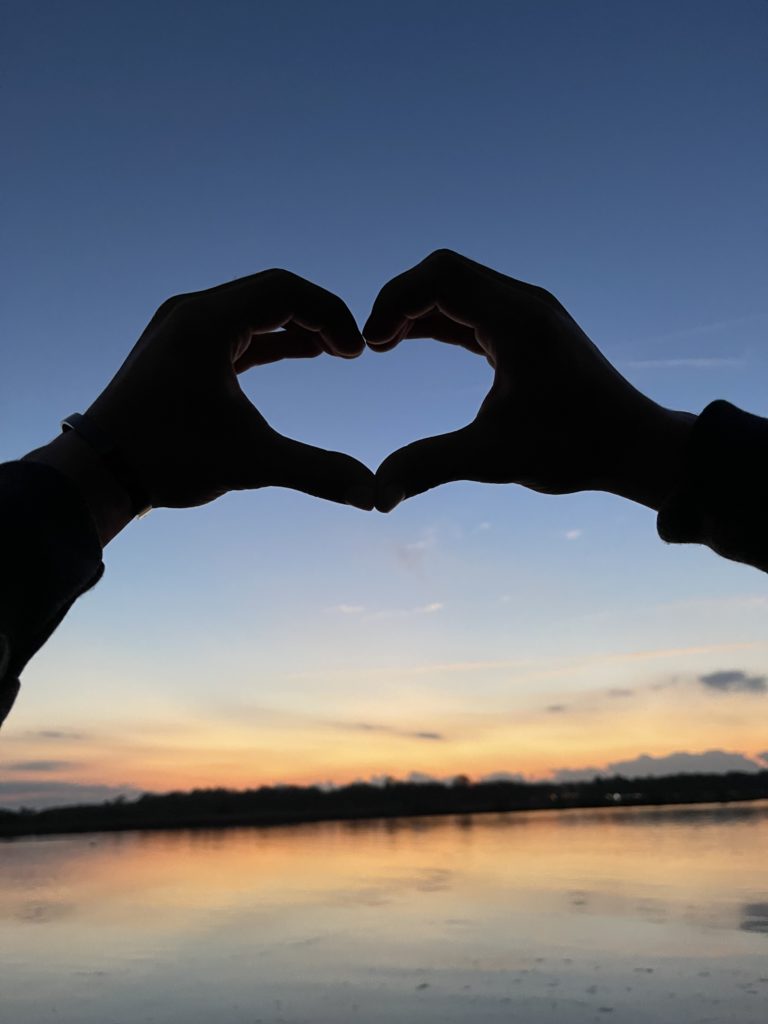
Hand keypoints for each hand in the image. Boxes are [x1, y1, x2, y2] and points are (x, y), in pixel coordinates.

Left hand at [27, 271, 374, 542]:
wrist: (101, 472)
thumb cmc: (168, 460)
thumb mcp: (251, 462)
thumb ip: (317, 472)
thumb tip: (373, 495)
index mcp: (207, 322)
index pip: (285, 290)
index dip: (331, 314)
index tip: (357, 352)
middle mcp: (191, 312)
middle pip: (271, 292)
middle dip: (318, 316)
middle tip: (351, 350)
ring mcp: (181, 326)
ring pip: (253, 308)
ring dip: (296, 325)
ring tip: (336, 351)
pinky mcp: (179, 346)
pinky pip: (236, 327)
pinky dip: (271, 337)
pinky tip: (303, 352)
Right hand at [364, 250, 694, 511]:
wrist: (633, 446)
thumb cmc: (574, 449)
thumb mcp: (494, 459)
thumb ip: (429, 467)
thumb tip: (376, 496)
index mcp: (517, 320)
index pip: (440, 276)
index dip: (395, 301)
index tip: (372, 346)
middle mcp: (525, 304)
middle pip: (444, 271)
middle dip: (401, 300)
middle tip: (373, 345)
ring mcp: (529, 312)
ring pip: (457, 286)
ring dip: (417, 309)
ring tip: (383, 346)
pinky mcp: (528, 328)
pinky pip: (472, 307)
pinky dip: (438, 319)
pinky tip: (410, 343)